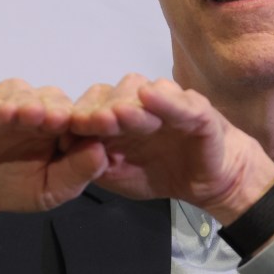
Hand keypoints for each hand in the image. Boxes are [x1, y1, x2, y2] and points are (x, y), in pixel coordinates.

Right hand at [0, 81, 108, 273]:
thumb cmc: (11, 186)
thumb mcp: (51, 188)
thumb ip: (77, 172)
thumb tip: (102, 153)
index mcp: (52, 121)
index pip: (72, 110)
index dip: (81, 117)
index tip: (92, 126)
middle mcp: (25, 106)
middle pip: (43, 97)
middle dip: (51, 107)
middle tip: (58, 118)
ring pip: (8, 96)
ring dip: (17, 105)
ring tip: (24, 115)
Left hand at [68, 74, 273, 223]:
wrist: (209, 182)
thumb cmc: (163, 174)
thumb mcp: (119, 177)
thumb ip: (92, 163)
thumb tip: (66, 146)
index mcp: (117, 116)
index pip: (92, 106)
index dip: (78, 116)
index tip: (64, 129)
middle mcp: (138, 103)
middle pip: (111, 93)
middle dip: (97, 108)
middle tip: (85, 122)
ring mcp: (166, 102)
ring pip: (140, 91)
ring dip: (126, 103)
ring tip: (115, 116)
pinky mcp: (195, 108)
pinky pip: (179, 101)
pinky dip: (164, 100)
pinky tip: (149, 97)